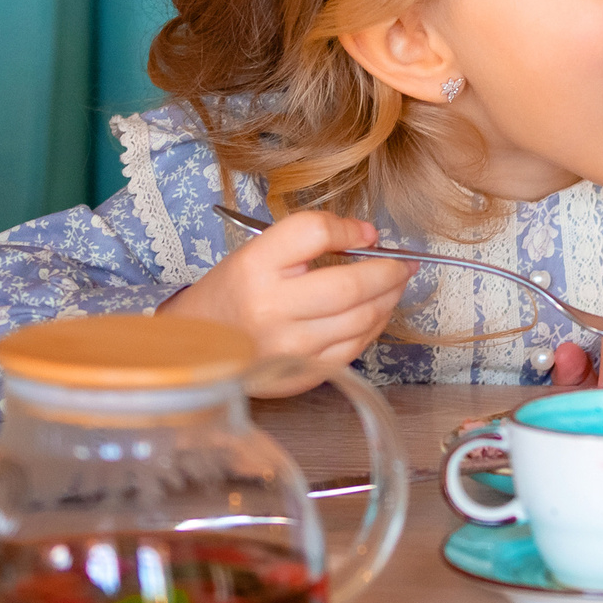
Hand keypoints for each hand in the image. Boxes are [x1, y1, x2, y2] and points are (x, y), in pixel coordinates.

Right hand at [162, 211, 412, 395]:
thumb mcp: (258, 253)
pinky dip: (372, 327)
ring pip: (361, 319)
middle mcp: (271, 308)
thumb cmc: (235, 294)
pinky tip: (374, 313)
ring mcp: (288, 347)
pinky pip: (354, 348)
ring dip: (388, 300)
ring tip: (394, 286)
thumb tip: (369, 238)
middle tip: (404, 264)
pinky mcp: (301, 374)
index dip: (349, 229)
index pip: (314, 232)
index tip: (368, 233)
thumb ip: (310, 238)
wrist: (197, 348)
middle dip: (390, 272)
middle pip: (351, 285)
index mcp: (255, 267)